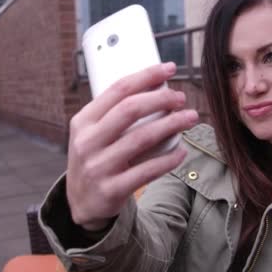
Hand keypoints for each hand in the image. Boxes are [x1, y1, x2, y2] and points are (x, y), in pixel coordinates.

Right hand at [66, 62, 198, 230]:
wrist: (81, 202)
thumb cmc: (96, 158)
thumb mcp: (92, 133)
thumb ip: (115, 112)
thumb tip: (157, 86)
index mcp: (83, 121)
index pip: (117, 90)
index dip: (146, 75)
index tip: (169, 68)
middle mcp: (87, 142)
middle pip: (130, 110)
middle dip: (161, 99)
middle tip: (181, 98)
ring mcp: (98, 167)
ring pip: (142, 139)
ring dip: (171, 125)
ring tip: (190, 118)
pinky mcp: (112, 190)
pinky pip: (147, 171)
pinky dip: (168, 160)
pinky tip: (182, 151)